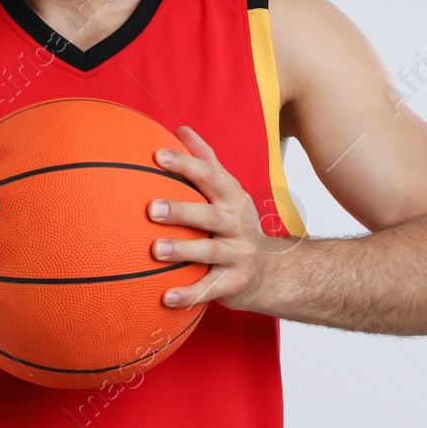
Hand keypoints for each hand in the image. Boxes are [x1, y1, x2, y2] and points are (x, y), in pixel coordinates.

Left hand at [148, 124, 269, 311]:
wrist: (276, 271)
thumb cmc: (239, 225)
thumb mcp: (229, 190)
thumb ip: (206, 161)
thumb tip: (180, 129)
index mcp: (232, 199)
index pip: (209, 176)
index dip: (185, 165)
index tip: (158, 155)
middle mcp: (237, 225)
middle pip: (210, 215)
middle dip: (181, 210)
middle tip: (151, 208)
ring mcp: (238, 255)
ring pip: (210, 252)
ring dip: (183, 250)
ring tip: (156, 250)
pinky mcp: (234, 283)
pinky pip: (209, 289)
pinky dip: (188, 294)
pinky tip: (164, 298)